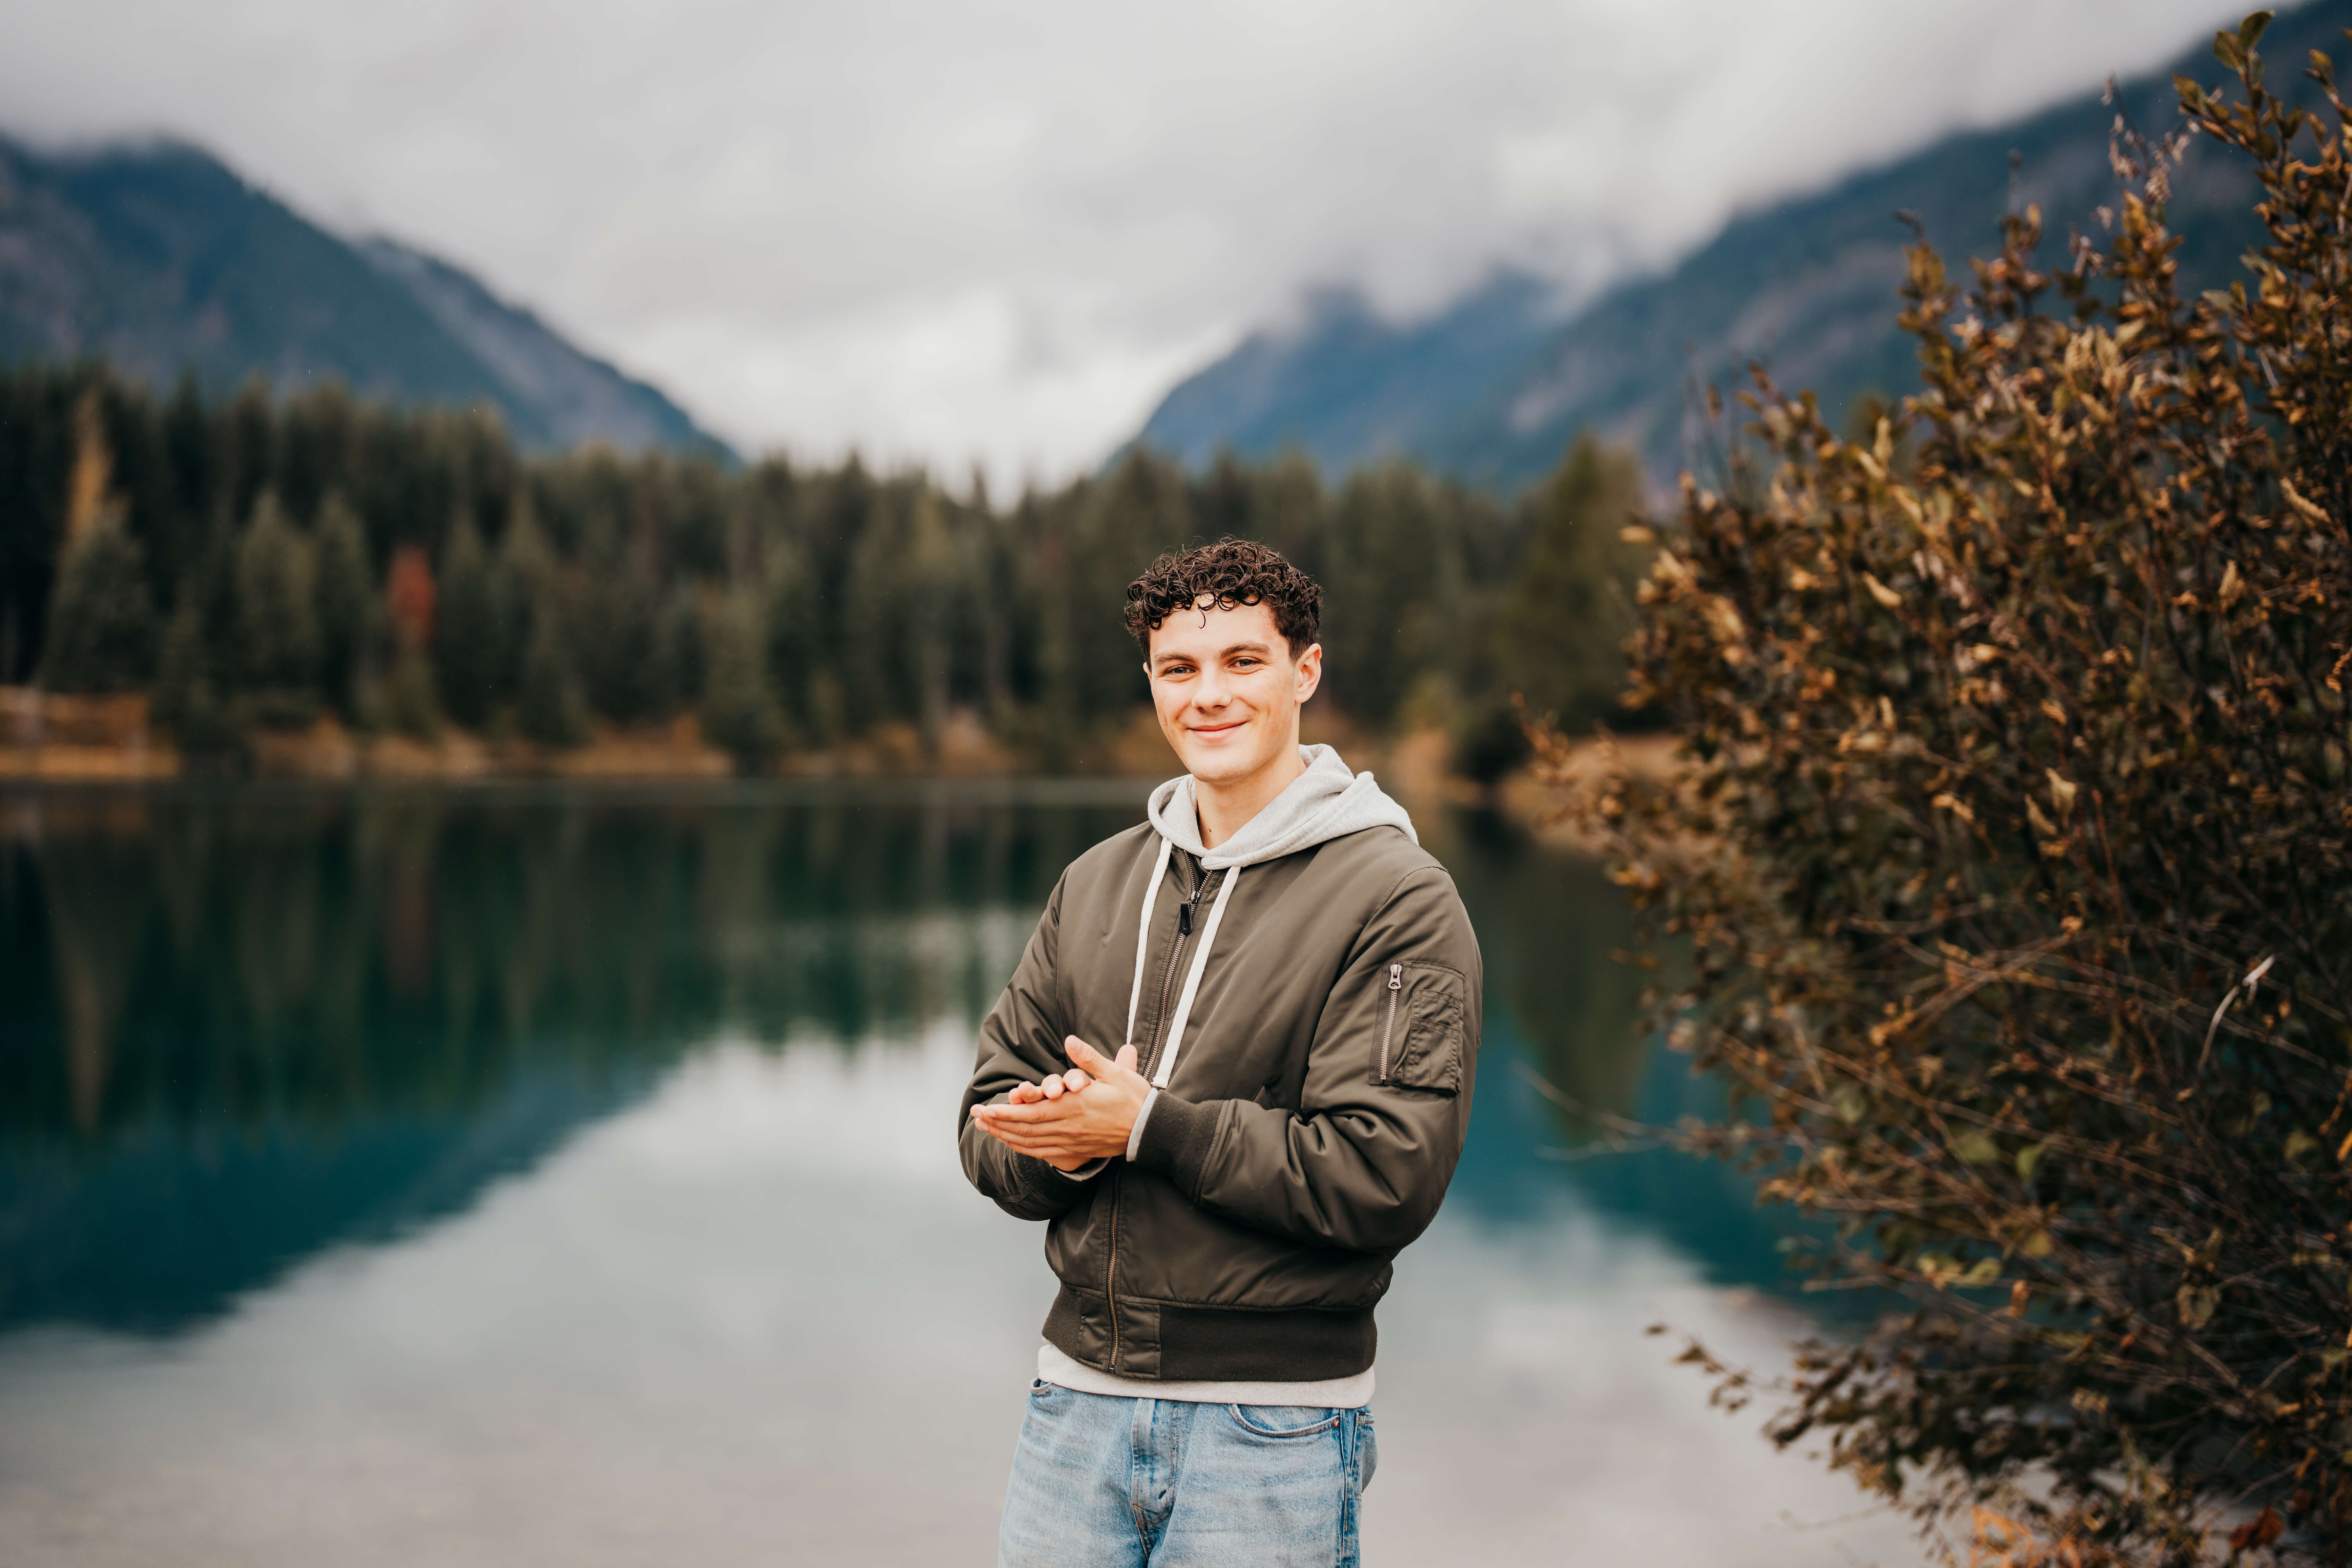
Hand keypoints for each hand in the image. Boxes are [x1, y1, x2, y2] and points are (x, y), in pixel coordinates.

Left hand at [970, 1037, 1151, 1171]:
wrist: (1150, 1130)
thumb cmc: (1134, 1098)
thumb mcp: (1115, 1073)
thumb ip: (1089, 1058)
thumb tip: (1069, 1040)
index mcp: (1074, 1106)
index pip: (1032, 1112)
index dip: (1007, 1112)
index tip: (986, 1108)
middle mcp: (1068, 1126)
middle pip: (1025, 1128)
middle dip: (998, 1123)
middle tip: (976, 1117)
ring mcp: (1071, 1140)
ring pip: (1031, 1142)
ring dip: (1006, 1136)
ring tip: (986, 1129)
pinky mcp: (1076, 1149)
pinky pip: (1043, 1152)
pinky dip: (1023, 1148)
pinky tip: (1012, 1144)